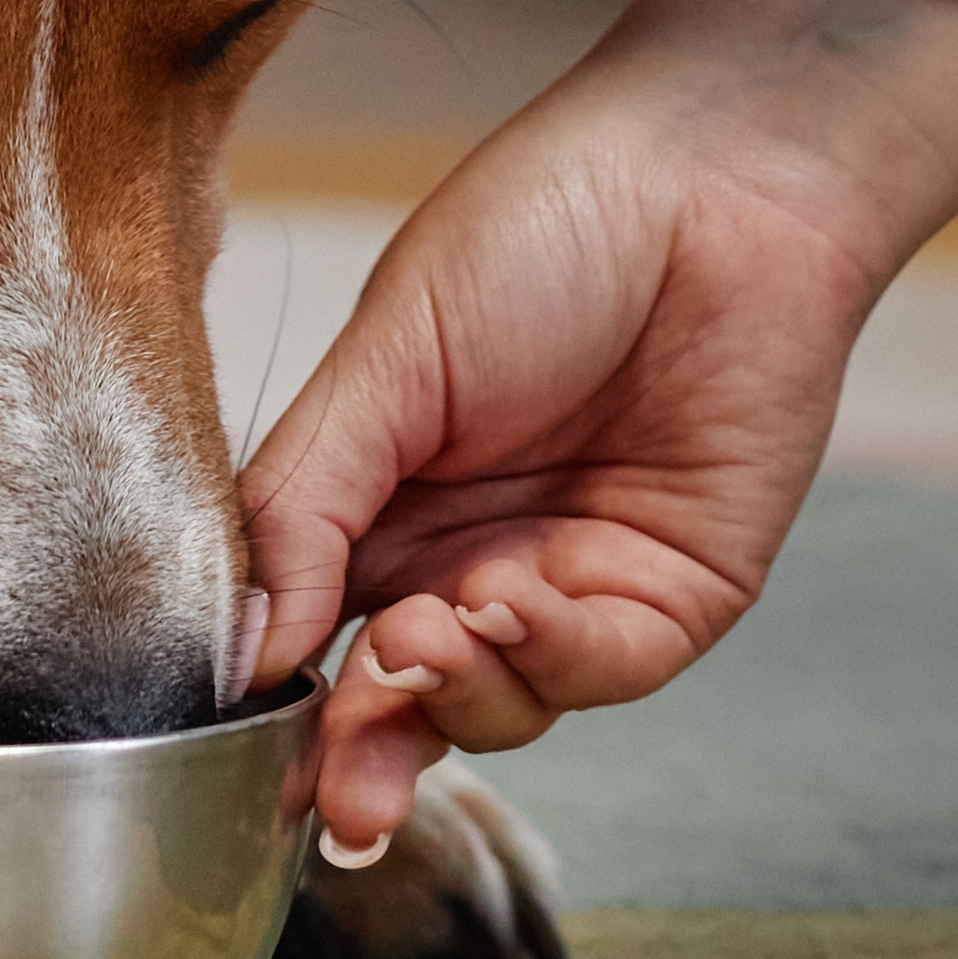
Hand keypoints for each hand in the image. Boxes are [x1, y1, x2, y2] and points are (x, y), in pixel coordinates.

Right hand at [237, 0, 957, 857]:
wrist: (716, 177)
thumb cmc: (544, 226)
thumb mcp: (387, 357)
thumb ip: (305, 502)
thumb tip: (245, 646)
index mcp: (384, 500)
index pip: (310, 634)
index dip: (278, 707)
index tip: (241, 757)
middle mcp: (471, 558)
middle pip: (399, 704)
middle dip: (362, 755)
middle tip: (335, 781)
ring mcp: (573, 586)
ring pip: (494, 711)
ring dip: (452, 698)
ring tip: (429, 634)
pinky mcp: (673, 597)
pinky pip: (597, 674)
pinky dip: (547, 659)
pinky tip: (513, 602)